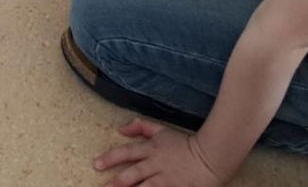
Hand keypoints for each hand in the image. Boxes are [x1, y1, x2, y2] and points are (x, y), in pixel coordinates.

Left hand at [94, 119, 223, 186]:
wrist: (211, 156)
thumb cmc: (184, 143)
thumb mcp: (161, 130)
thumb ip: (140, 127)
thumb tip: (120, 129)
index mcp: (151, 149)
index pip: (126, 153)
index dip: (110, 158)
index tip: (96, 165)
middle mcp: (156, 164)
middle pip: (133, 173)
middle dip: (117, 182)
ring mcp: (167, 179)